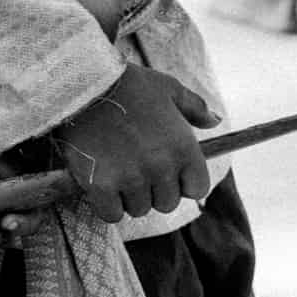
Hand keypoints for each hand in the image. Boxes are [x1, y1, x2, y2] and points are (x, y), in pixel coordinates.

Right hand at [51, 65, 217, 223]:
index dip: (183, 183)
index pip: (197, 189)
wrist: (81, 83)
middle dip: (155, 190)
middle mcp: (161, 167)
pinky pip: (112, 214)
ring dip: (129, 196)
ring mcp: (131, 178)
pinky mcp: (102, 186)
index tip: (168, 172)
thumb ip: (194, 107)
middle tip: (136, 166)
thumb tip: (215, 121)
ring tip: (117, 167)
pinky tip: (101, 181)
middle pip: (167, 203)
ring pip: (139, 209)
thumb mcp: (167, 88)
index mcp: (183, 146)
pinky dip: (107, 204)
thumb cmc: (128, 84)